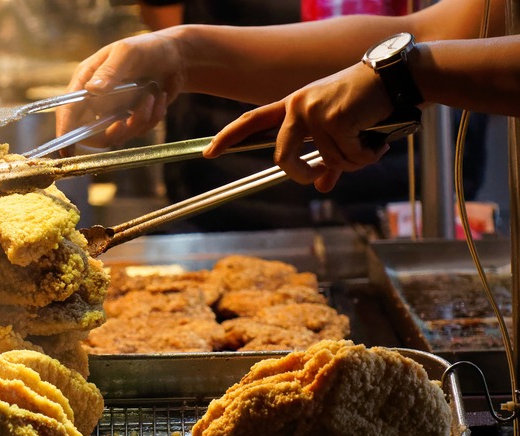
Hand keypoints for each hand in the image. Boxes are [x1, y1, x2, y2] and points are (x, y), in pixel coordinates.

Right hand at [55, 31, 185, 153]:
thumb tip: (92, 90)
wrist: (177, 56)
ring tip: (152, 95)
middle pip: (91, 132)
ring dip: (139, 119)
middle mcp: (97, 99)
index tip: (67, 152)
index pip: (68, 110)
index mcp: (87, 80)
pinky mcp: (133, 118)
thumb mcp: (127, 53)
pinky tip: (160, 96)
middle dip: (111, 132)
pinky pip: (139, 130)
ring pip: (119, 134)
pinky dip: (153, 117)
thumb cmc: (148, 47)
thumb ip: (110, 71)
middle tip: (125, 122)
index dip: (65, 131)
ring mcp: (115, 111)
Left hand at [205, 63, 394, 191]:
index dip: (228, 137)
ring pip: (326, 162)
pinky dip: (367, 155)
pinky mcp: (335, 119)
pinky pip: (348, 157)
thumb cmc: (367, 103)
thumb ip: (328, 160)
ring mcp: (314, 112)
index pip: (252, 121)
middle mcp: (297, 107)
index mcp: (292, 106)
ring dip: (353, 161)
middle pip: (280, 157)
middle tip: (317, 176)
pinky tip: (377, 139)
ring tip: (369, 143)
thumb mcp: (341, 129)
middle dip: (300, 174)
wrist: (396, 78)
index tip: (208, 152)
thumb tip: (322, 188)